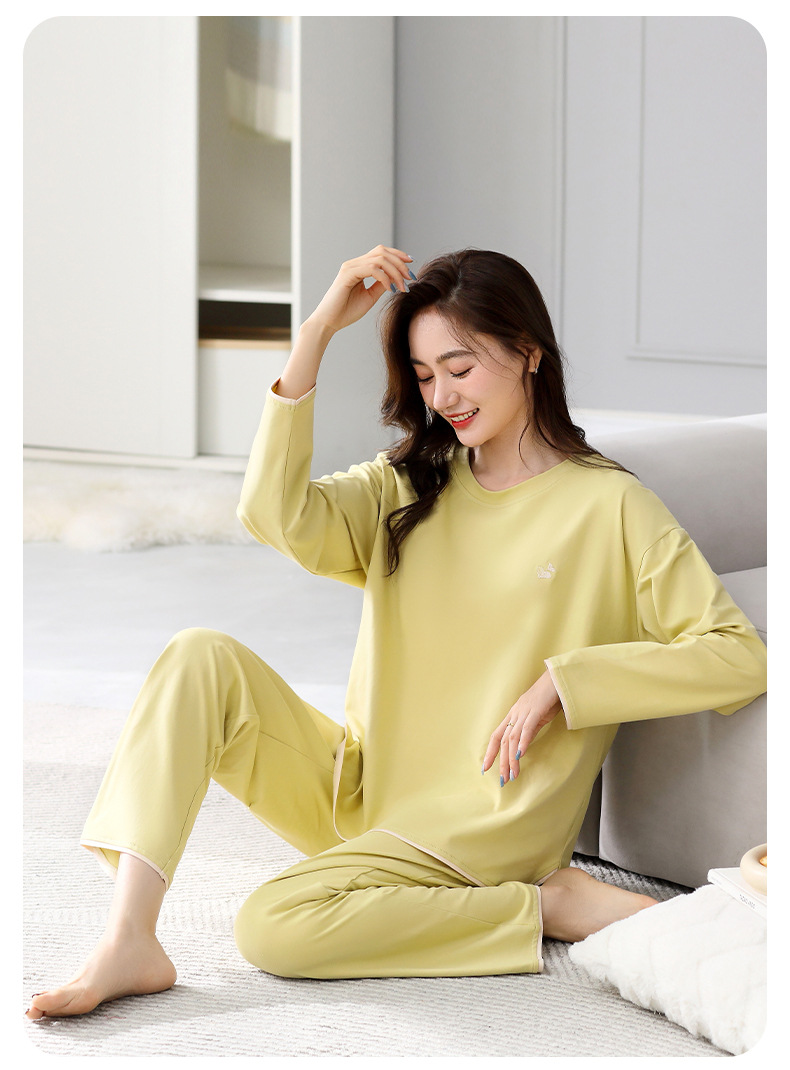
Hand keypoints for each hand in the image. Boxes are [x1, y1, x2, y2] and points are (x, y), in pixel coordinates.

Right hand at [307, 246, 413, 334]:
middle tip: (410, 278)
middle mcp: (354, 263)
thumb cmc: (347, 312)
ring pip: (379, 259)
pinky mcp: (347, 274)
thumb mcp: (370, 297)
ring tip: (402, 287)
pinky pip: (372, 269)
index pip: (381, 253)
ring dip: (395, 272)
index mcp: (359, 267)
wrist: (329, 322)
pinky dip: (385, 278)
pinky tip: (390, 289)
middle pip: (382, 252)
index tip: (411, 266)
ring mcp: (350, 267)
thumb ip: (381, 285)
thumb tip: (396, 279)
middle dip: (400, 263)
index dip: (398, 256)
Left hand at [482, 670, 562, 785]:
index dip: (491, 752)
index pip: (497, 735)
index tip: (485, 768)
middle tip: (503, 780)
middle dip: (502, 762)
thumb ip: (529, 731)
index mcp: (513, 715)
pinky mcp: (536, 710)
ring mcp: (524, 711)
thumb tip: (522, 748)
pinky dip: (523, 742)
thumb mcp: (537, 717)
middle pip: (503, 741)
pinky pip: (527, 729)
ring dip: (512, 758)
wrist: (558, 679)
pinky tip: (521, 755)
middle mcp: (515, 713)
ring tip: (513, 774)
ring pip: (513, 738)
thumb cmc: (549, 697)